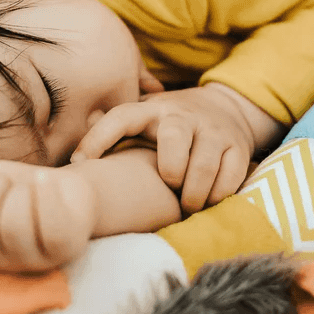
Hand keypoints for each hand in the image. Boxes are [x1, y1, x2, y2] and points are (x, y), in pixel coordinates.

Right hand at [0, 156, 95, 271]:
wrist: (67, 192)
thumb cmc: (20, 188)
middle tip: (9, 182)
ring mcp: (29, 259)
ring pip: (12, 225)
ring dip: (21, 191)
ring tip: (29, 188)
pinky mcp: (63, 250)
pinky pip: (51, 224)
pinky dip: (48, 192)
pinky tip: (48, 184)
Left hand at [71, 84, 267, 212]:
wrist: (226, 108)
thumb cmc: (170, 126)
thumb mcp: (143, 121)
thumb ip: (113, 135)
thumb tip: (76, 159)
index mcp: (152, 111)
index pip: (121, 117)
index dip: (97, 138)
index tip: (79, 164)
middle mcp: (183, 117)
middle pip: (174, 138)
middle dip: (170, 169)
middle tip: (168, 185)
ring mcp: (213, 131)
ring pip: (204, 164)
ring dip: (194, 193)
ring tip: (187, 205)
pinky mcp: (238, 147)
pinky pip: (230, 176)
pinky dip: (218, 195)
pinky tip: (208, 201)